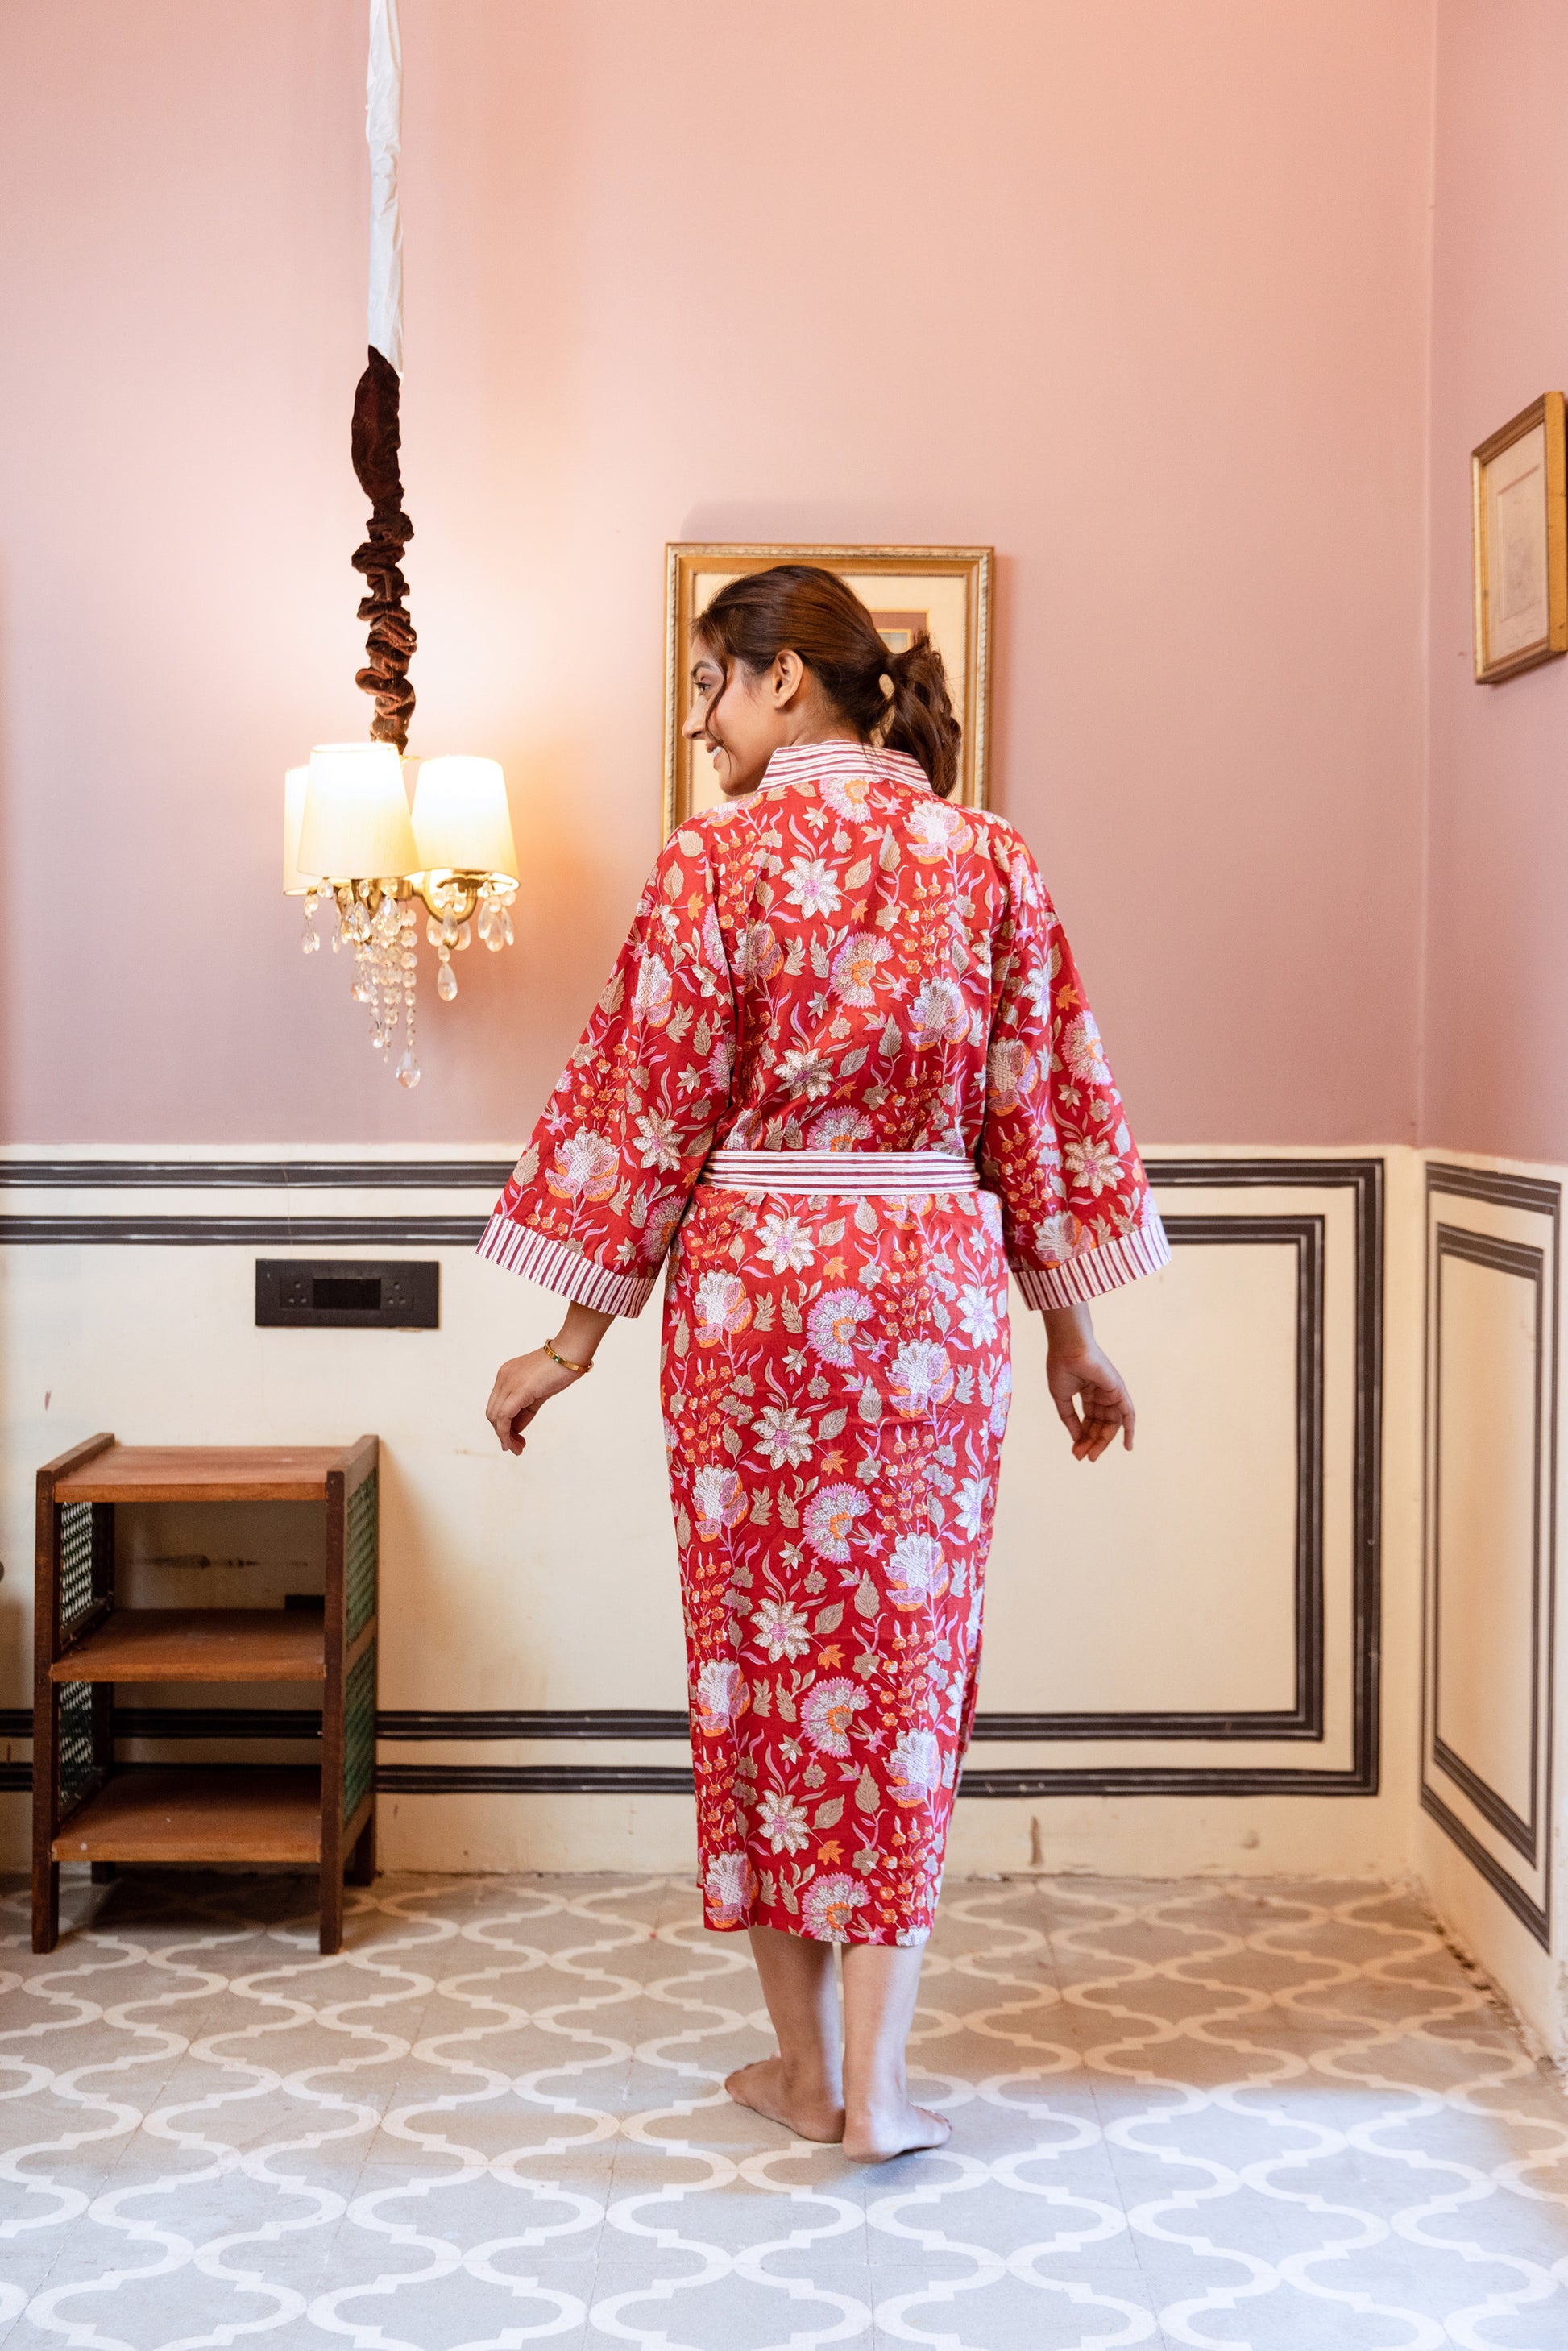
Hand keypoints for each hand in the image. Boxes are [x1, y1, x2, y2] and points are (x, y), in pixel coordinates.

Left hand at [485, 1347, 581, 1454]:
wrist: (571, 1352)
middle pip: (493, 1413)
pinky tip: (513, 1443)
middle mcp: (503, 1378)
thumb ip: (526, 1408)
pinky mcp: (518, 1390)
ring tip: (517, 1449)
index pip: (498, 1405)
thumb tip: (516, 1428)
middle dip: (502, 1434)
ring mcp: (508, 1382)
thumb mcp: (539, 1392)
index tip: (516, 1439)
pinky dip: (505, 1433)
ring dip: (504, 1437)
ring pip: (496, 1417)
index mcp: (506, 1375)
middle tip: (516, 1448)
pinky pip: (504, 1417)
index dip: (503, 1425)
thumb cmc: (561, 1368)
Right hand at [1045, 1334, 1135, 1461]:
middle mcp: (1102, 1394)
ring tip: (1091, 1455)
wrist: (1068, 1349)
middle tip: (1083, 1457)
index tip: (1075, 1452)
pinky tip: (1128, 1446)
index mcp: (1088, 1393)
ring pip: (1111, 1424)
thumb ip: (1070, 1419)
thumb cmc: (1062, 1367)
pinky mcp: (1119, 1391)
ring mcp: (1111, 1393)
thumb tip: (1077, 1439)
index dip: (1082, 1437)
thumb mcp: (1062, 1398)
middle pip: (1100, 1425)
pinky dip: (1130, 1429)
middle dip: (1092, 1442)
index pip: (1088, 1421)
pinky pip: (1128, 1414)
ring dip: (1102, 1441)